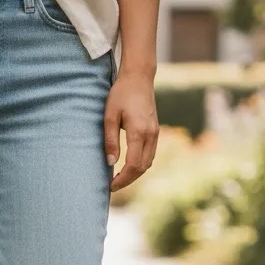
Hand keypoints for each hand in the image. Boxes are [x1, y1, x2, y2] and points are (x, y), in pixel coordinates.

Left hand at [104, 68, 159, 192]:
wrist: (139, 77)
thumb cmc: (121, 94)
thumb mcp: (109, 116)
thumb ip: (110, 140)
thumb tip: (110, 163)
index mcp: (139, 132)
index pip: (133, 165)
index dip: (122, 179)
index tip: (110, 186)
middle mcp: (151, 135)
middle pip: (142, 168)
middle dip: (128, 180)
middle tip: (112, 187)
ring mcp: (155, 133)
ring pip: (148, 163)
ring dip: (135, 174)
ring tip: (119, 179)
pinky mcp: (155, 131)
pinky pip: (150, 155)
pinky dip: (140, 165)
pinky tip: (128, 167)